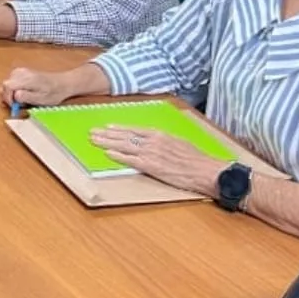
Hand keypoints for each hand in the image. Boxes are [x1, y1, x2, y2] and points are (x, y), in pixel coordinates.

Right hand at [0, 67, 75, 106]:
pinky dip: (14, 89)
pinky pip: (13, 81)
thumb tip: (15, 96)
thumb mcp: (41, 99)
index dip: (7, 98)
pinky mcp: (24, 72)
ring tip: (21, 100)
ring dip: (11, 93)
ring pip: (8, 83)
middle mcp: (22, 73)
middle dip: (8, 96)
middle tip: (16, 105)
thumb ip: (26, 97)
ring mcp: (22, 71)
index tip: (14, 106)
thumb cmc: (53, 92)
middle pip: (5, 84)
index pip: (7, 86)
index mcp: (26, 79)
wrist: (63, 83)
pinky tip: (22, 94)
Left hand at [90, 127, 223, 195]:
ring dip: (108, 143)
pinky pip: (132, 160)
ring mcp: (152, 153)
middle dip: (107, 134)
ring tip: (95, 140)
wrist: (206, 170)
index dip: (119, 129)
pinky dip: (119, 156)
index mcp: (160, 134)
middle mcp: (153, 141)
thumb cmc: (196, 159)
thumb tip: (154, 142)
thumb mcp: (179, 143)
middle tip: (92, 132)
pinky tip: (108, 154)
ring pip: (125, 145)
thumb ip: (164, 142)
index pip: (134, 130)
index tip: (107, 127)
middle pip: (125, 136)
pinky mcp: (152, 166)